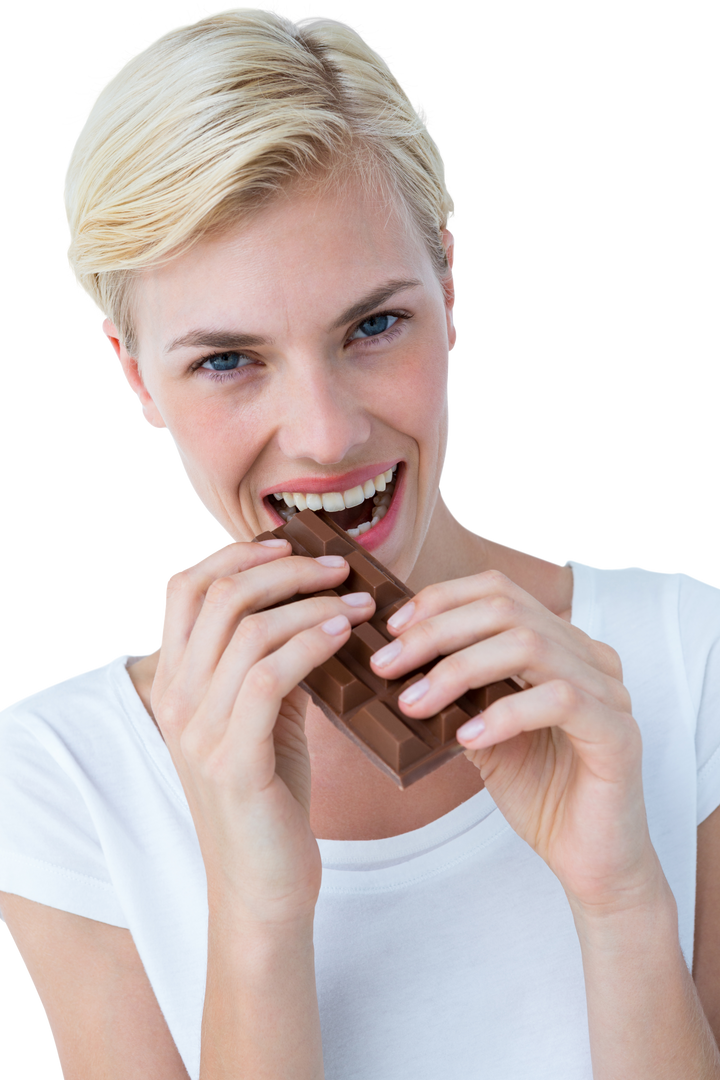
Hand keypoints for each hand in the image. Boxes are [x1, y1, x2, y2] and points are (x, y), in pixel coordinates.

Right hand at [149, 539, 374, 925]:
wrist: (260, 883)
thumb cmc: (268, 793)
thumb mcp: (262, 714)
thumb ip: (270, 660)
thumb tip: (315, 603)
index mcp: (173, 680)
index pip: (183, 586)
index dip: (235, 553)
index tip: (289, 545)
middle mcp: (174, 698)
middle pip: (219, 595)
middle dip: (285, 568)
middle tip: (339, 569)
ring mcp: (198, 729)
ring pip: (248, 628)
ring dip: (311, 603)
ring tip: (359, 601)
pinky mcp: (233, 759)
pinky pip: (270, 676)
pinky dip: (311, 643)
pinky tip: (345, 635)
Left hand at [370, 570, 662, 913]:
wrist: (590, 862)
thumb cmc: (539, 793)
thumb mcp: (482, 732)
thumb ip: (456, 692)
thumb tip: (395, 662)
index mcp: (561, 645)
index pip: (500, 592)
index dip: (442, 600)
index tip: (393, 629)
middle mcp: (589, 657)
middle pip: (507, 611)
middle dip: (437, 633)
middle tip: (388, 665)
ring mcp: (609, 691)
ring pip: (529, 646)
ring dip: (459, 670)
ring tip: (414, 703)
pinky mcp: (618, 734)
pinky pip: (559, 700)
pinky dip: (504, 713)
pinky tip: (467, 737)